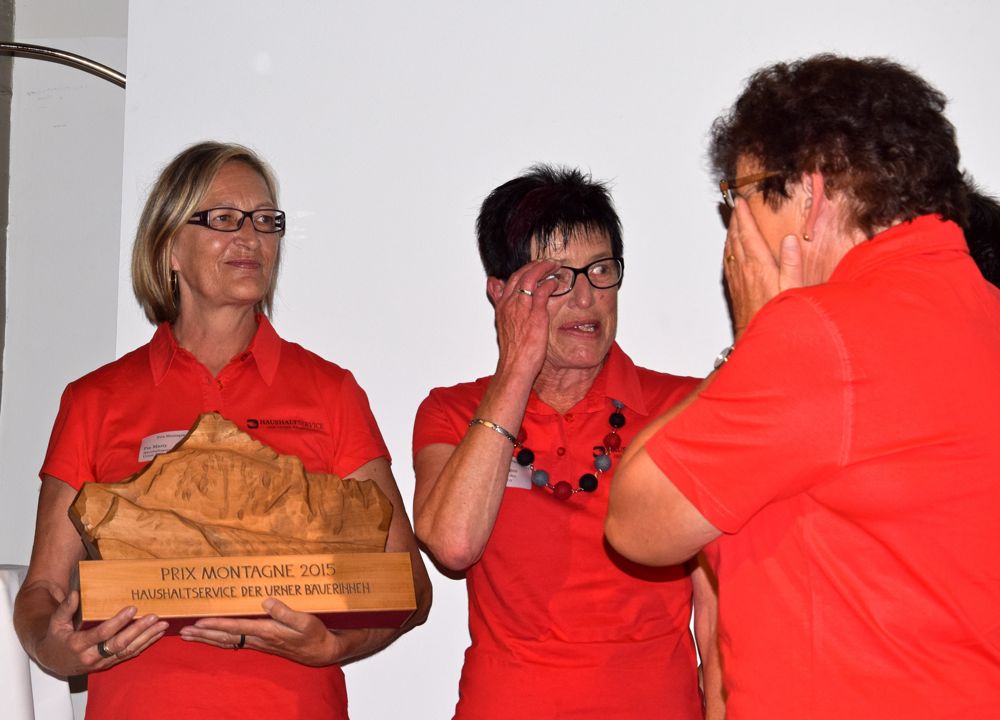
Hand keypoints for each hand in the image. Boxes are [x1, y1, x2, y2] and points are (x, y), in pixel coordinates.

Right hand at [34, 591, 166, 675]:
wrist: (53, 662)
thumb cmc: (56, 639)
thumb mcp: (56, 623)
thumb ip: (65, 609)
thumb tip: (75, 594)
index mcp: (78, 644)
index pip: (102, 633)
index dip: (118, 622)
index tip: (132, 609)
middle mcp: (92, 656)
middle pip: (119, 643)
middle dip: (139, 630)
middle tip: (154, 617)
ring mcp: (102, 662)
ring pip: (127, 651)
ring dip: (147, 638)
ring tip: (162, 625)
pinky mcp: (108, 663)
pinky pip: (128, 655)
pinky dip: (144, 645)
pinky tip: (156, 636)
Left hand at [181, 598, 356, 666]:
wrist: (321, 651)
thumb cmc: (315, 634)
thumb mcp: (305, 621)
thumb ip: (285, 612)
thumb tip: (266, 601)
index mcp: (267, 631)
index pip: (236, 627)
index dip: (216, 624)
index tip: (199, 622)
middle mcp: (258, 639)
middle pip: (225, 637)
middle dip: (203, 634)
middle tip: (184, 632)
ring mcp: (258, 643)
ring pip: (227, 641)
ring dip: (207, 639)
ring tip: (190, 635)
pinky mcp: (261, 643)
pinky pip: (234, 642)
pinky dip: (219, 640)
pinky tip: (212, 639)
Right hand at [492, 258, 560, 380]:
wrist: (515, 366)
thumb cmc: (513, 351)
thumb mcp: (503, 324)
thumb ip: (500, 304)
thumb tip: (496, 289)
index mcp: (502, 306)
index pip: (511, 280)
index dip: (524, 270)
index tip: (532, 267)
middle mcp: (510, 304)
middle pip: (520, 275)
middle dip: (534, 265)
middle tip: (546, 262)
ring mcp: (522, 308)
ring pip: (531, 278)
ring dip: (543, 268)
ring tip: (553, 265)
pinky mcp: (535, 314)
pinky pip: (543, 291)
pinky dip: (550, 283)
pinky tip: (556, 282)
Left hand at [724, 198, 803, 336]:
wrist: (756, 337)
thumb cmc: (777, 314)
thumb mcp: (793, 289)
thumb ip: (792, 263)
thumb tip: (789, 239)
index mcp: (759, 266)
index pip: (749, 235)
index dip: (744, 217)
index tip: (741, 202)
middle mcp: (745, 270)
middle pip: (736, 238)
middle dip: (736, 220)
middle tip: (735, 206)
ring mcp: (737, 279)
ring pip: (730, 249)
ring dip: (731, 232)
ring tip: (733, 221)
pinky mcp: (735, 288)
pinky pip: (728, 262)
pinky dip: (729, 249)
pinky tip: (730, 248)